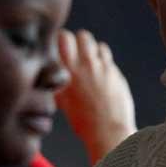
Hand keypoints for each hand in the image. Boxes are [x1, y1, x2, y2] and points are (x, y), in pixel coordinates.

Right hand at [55, 29, 136, 165]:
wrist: (107, 131)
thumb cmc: (83, 121)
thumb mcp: (62, 101)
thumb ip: (56, 82)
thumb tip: (51, 70)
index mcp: (68, 71)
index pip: (64, 36)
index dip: (62, 40)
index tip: (61, 48)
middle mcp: (85, 65)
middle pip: (82, 35)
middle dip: (78, 42)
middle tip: (76, 55)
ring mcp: (102, 67)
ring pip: (96, 43)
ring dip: (91, 50)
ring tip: (88, 64)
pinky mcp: (114, 71)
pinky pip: (106, 55)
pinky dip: (102, 59)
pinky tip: (99, 71)